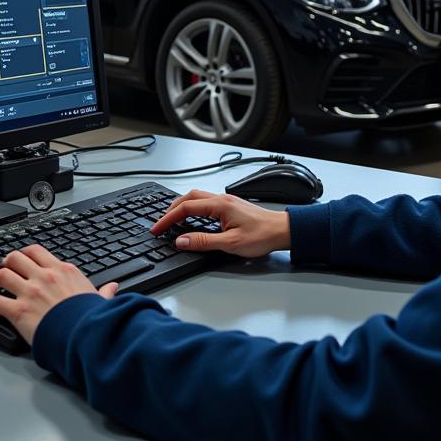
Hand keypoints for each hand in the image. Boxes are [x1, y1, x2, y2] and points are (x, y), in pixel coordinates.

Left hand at [0, 245, 118, 344]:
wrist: (86, 334)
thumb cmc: (92, 319)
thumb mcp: (100, 300)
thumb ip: (103, 292)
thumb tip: (113, 288)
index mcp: (62, 271)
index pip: (38, 252)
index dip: (25, 253)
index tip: (21, 257)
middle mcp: (43, 276)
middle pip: (16, 258)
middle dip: (5, 260)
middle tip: (0, 266)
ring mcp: (29, 291)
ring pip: (1, 274)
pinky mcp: (18, 310)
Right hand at [151, 189, 290, 258]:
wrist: (283, 231)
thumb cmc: (262, 236)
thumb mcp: (230, 244)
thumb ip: (204, 242)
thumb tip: (181, 241)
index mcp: (219, 205)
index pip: (185, 208)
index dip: (168, 219)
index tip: (157, 229)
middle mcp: (221, 199)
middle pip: (188, 197)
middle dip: (171, 209)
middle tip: (160, 223)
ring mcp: (226, 201)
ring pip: (196, 197)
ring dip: (181, 206)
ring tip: (171, 219)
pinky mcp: (230, 206)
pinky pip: (205, 202)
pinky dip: (192, 208)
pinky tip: (192, 218)